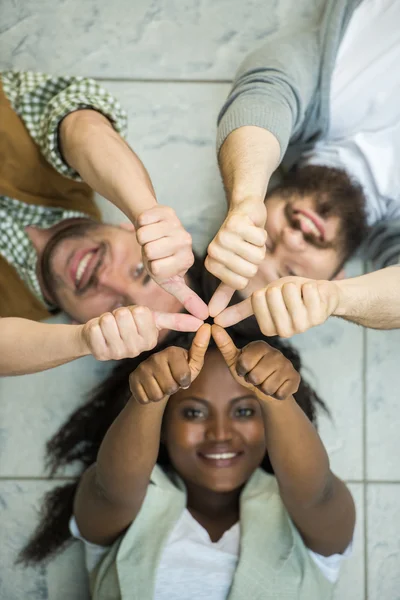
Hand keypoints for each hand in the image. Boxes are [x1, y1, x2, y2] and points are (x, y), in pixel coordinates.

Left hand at [81, 305, 202, 360]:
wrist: (100, 336)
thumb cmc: (127, 324)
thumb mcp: (152, 318)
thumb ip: (175, 321)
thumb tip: (202, 321)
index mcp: (151, 340)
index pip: (142, 313)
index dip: (135, 311)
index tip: (135, 319)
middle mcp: (137, 350)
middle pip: (124, 315)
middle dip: (119, 313)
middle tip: (119, 323)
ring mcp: (118, 354)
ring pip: (109, 321)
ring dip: (106, 319)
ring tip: (110, 327)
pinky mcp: (100, 353)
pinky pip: (95, 328)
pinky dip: (94, 326)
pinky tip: (99, 335)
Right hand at [129, 324, 210, 403]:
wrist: (157, 381)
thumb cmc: (179, 372)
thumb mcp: (193, 363)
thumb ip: (200, 347)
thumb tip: (207, 326)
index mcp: (172, 351)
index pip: (183, 376)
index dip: (185, 382)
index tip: (183, 378)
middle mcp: (155, 357)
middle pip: (170, 387)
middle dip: (173, 389)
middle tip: (170, 382)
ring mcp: (142, 368)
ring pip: (157, 395)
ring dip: (161, 395)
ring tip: (161, 385)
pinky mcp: (132, 379)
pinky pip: (144, 398)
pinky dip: (149, 399)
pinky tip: (150, 389)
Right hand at [136, 205, 207, 319]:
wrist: (156, 230)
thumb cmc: (161, 258)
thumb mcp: (171, 280)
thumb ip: (186, 296)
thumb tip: (204, 316)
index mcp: (186, 260)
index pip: (156, 268)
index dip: (151, 265)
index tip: (159, 262)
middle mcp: (185, 242)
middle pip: (149, 251)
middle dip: (145, 251)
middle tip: (155, 248)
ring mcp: (176, 224)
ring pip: (143, 234)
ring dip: (142, 237)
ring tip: (153, 237)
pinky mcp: (166, 210)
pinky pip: (142, 219)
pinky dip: (141, 223)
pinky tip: (151, 224)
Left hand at [206, 197, 266, 316]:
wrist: (245, 211)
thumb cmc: (241, 243)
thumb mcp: (233, 269)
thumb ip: (224, 292)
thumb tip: (213, 315)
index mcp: (212, 264)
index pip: (240, 283)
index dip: (248, 272)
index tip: (242, 259)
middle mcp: (214, 250)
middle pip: (249, 271)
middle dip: (255, 259)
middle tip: (247, 247)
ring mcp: (223, 236)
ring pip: (256, 255)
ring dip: (259, 246)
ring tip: (249, 238)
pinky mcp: (235, 223)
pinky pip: (260, 239)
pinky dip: (261, 234)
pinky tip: (252, 228)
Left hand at [212, 324, 299, 400]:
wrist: (269, 390)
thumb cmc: (249, 372)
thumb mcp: (235, 360)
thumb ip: (224, 345)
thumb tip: (213, 326)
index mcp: (260, 345)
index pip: (244, 362)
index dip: (242, 371)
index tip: (245, 369)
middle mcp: (276, 352)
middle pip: (256, 376)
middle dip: (253, 381)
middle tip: (256, 378)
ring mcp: (287, 364)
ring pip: (268, 386)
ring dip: (264, 389)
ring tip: (266, 382)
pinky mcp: (295, 378)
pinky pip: (280, 393)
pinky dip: (275, 395)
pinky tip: (277, 388)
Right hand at [215, 277, 339, 336]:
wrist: (319, 296)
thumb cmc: (288, 296)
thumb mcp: (261, 299)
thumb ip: (239, 310)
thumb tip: (215, 320)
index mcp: (269, 329)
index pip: (257, 300)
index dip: (265, 292)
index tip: (273, 296)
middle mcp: (285, 332)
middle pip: (272, 295)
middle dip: (280, 287)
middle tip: (289, 294)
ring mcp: (303, 326)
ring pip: (289, 292)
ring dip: (295, 286)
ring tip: (300, 294)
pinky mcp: (319, 317)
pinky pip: (308, 290)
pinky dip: (309, 286)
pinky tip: (313, 295)